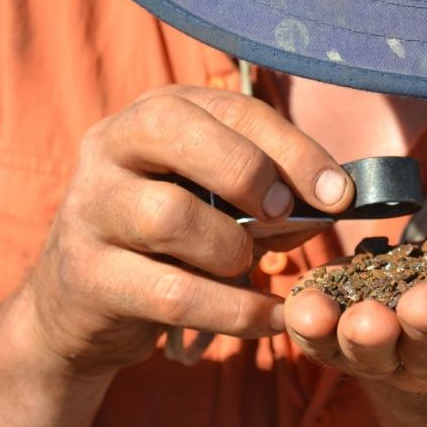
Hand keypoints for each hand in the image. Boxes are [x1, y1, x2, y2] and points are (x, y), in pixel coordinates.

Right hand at [20, 86, 353, 375]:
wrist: (86, 302)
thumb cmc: (174, 241)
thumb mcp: (220, 201)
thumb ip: (270, 193)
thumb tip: (333, 199)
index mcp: (155, 114)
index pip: (229, 108)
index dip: (292, 148)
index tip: (339, 193)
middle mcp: (112, 148)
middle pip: (173, 130)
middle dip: (247, 172)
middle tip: (286, 215)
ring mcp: (91, 209)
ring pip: (169, 216)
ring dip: (232, 249)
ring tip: (250, 266)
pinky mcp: (88, 276)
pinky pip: (173, 294)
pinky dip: (235, 311)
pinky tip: (270, 318)